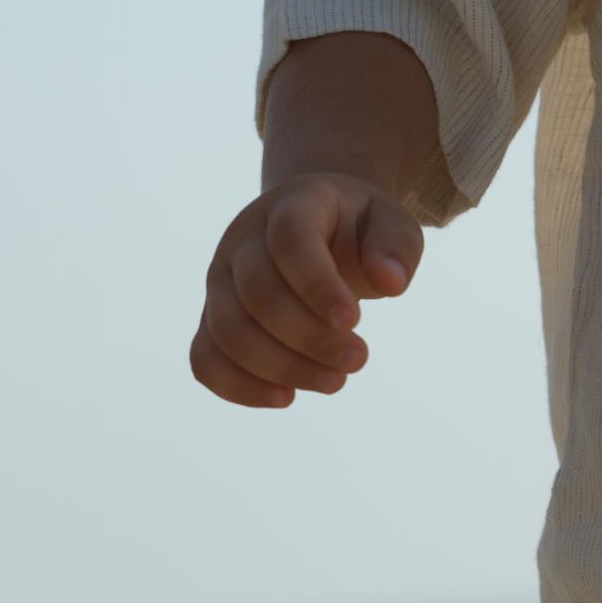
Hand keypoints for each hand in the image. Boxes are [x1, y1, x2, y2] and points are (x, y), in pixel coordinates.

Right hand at [189, 174, 422, 408]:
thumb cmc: (358, 229)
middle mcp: (243, 240)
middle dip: (309, 337)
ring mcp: (220, 281)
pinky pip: (205, 358)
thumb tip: (391, 282)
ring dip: (280, 367)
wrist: (318, 228)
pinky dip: (237, 386)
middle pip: (257, 292)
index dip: (317, 284)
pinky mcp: (213, 320)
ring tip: (334, 382)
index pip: (290, 240)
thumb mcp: (390, 223)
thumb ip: (396, 246)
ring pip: (228, 330)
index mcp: (290, 206)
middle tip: (359, 359)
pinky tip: (286, 397)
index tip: (355, 321)